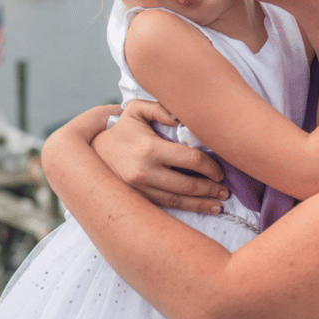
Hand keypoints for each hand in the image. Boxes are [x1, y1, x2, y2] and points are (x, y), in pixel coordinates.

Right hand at [92, 101, 227, 212]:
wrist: (91, 150)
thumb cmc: (121, 127)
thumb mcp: (137, 109)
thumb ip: (162, 109)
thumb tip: (184, 118)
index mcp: (150, 149)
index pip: (190, 160)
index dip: (210, 166)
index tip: (220, 169)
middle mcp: (145, 172)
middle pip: (188, 185)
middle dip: (211, 188)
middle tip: (226, 189)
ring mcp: (141, 189)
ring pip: (179, 201)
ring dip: (202, 203)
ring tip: (220, 203)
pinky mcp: (138, 199)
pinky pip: (166, 207)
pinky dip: (187, 209)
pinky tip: (204, 209)